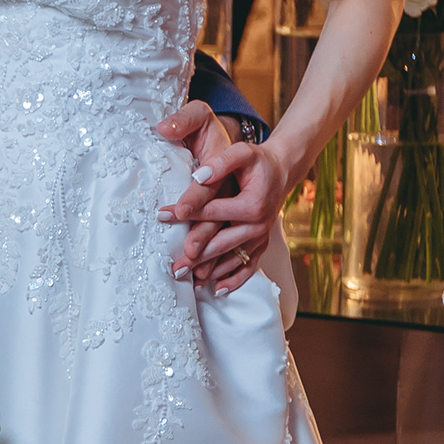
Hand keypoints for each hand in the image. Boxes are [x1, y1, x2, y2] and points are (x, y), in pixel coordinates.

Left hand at [157, 120, 288, 295]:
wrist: (281, 170)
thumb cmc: (257, 161)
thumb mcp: (241, 153)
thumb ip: (220, 163)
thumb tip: (197, 176)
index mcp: (252, 204)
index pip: (212, 211)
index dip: (186, 212)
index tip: (162, 215)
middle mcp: (258, 225)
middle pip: (221, 242)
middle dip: (196, 255)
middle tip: (174, 267)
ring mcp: (260, 237)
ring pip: (232, 258)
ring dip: (210, 271)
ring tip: (187, 280)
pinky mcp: (260, 243)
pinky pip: (249, 266)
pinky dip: (235, 280)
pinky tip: (218, 290)